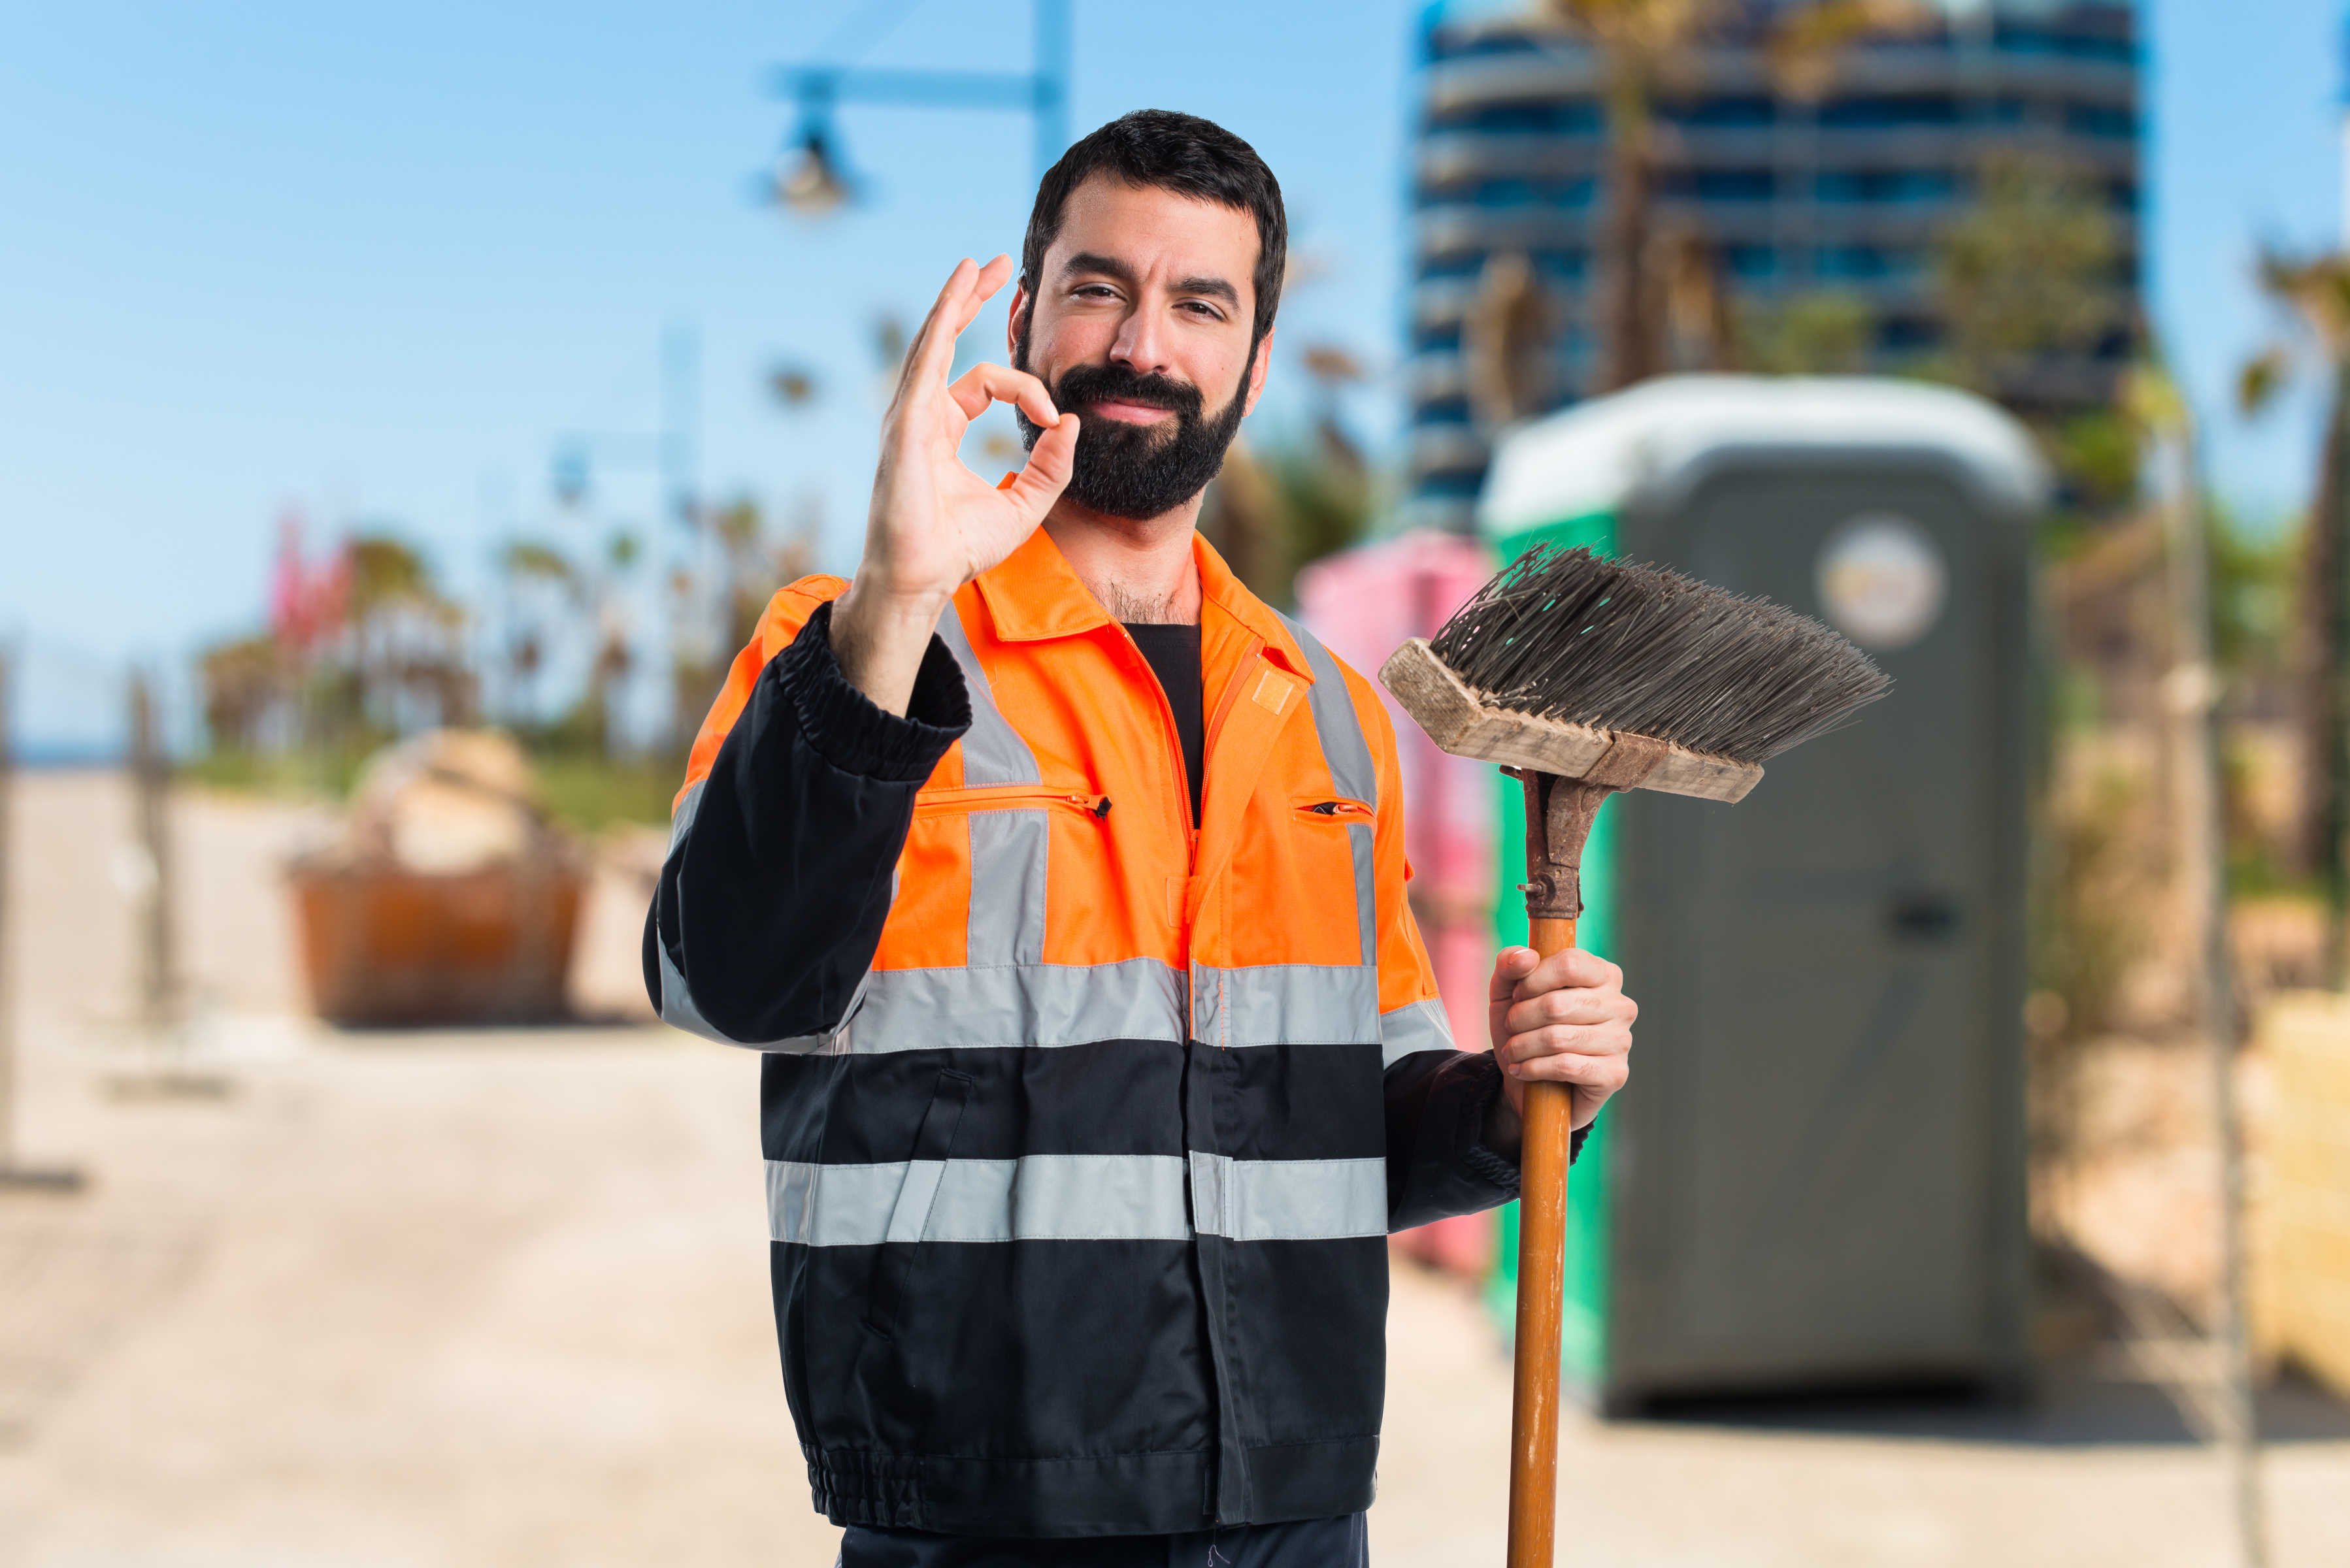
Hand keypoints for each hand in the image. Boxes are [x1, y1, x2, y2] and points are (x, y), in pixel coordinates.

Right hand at [834, 254, 1080, 713]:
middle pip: (948, 341)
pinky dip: (942, 325)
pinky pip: (927, 362)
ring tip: (978, 264)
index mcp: (944, 427)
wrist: (924, 578)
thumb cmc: (959, 548)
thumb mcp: (1025, 504)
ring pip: (934, 341)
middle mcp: (921, 413)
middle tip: (998, 265)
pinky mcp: (905, 422)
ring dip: (957, 298)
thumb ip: (1051, 465)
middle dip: (972, 300)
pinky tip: (957, 295)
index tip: (1054, 418)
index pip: (987, 383)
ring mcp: (907, 414)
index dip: (1028, 391)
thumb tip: (1071, 423)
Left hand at [1487, 946, 1634, 1133]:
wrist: (1532, 1084)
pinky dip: (1534, 1068)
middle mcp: (1620, 1005)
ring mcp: (1622, 1040)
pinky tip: (1522, 1070)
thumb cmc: (1526, 1029)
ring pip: (1558, 1038)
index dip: (1533, 980)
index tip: (1517, 996)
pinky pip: (1566, 1066)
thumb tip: (1527, 956)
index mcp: (1603, 974)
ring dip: (1523, 1046)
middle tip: (1511, 1028)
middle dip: (1520, 1018)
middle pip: (1557, 1004)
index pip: (1569, 964)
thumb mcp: (1507, 992)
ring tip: (1513, 1051)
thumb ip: (1509, 965)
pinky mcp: (1615, 1073)